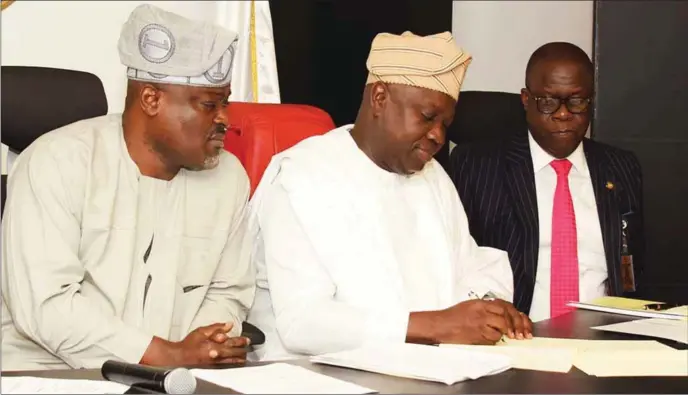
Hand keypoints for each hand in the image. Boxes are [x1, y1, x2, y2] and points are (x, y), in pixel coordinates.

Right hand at [141, 322, 250, 366]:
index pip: (231, 341)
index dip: (241, 340)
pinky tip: (236, 363)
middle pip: (233, 352)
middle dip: (242, 350)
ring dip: (239, 358)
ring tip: (245, 357)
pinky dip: (232, 364)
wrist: (179, 357)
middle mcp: (216, 354)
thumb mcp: (202, 331)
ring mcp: (214, 362)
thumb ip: (216, 327)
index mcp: (214, 344)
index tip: (248, 340)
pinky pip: (225, 365)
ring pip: (231, 360)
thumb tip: (229, 325)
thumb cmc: (189, 344)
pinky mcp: (212, 367)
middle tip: (248, 348)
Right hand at [408, 299, 531, 345]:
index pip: (504, 306)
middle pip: (506, 316)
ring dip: (504, 333)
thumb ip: (486, 307)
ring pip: (501, 329)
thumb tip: (502, 313)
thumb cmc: (453, 316)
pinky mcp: (477, 336)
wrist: (441, 325)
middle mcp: (481, 312)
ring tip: (502, 335)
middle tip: (518, 333)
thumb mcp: (470, 305)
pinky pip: (493, 339)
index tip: (518, 320)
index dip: (514, 314)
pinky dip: (495, 339)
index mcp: (480, 303)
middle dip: (515, 325)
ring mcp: (479, 324)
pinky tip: (490, 338)